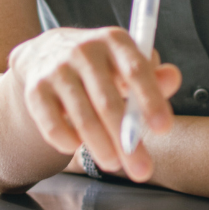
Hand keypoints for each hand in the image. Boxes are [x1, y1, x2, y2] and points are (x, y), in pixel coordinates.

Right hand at [8, 27, 182, 182]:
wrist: (45, 53)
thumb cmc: (99, 65)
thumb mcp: (126, 64)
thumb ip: (152, 76)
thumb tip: (173, 78)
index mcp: (114, 40)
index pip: (136, 70)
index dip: (151, 100)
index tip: (164, 129)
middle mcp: (84, 51)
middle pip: (108, 100)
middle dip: (126, 140)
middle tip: (141, 169)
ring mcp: (57, 69)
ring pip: (82, 115)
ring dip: (100, 145)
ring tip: (114, 164)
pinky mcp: (35, 89)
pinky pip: (51, 122)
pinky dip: (65, 139)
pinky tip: (76, 147)